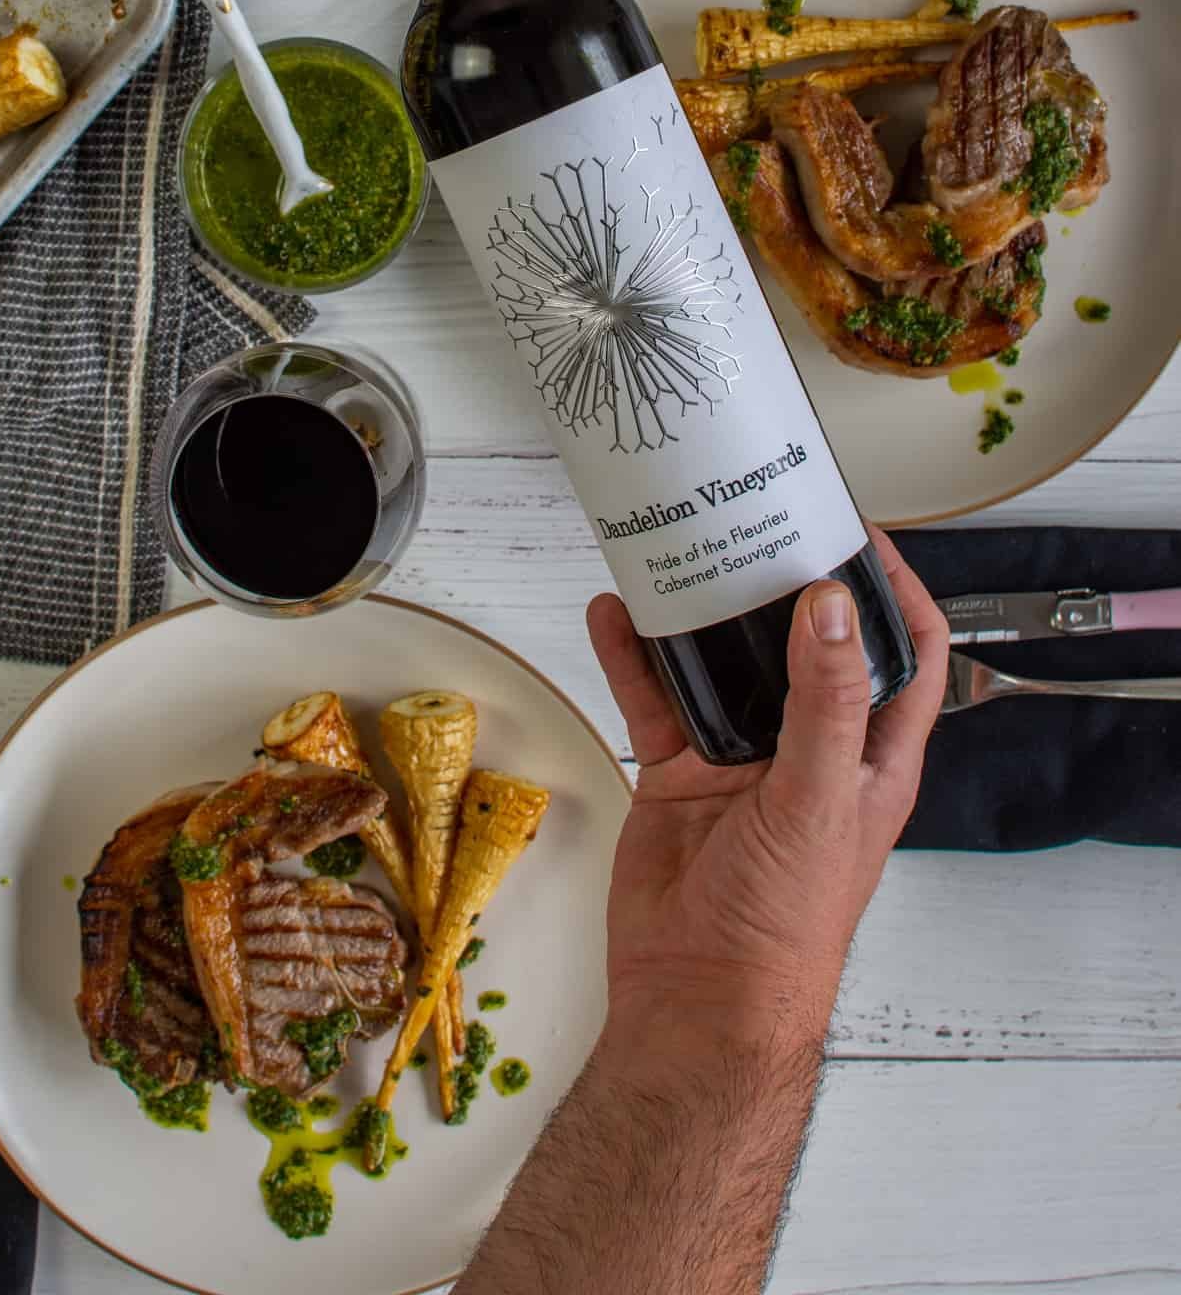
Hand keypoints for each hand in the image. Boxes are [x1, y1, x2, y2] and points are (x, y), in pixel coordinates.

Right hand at [588, 530, 948, 1061]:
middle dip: (786, 583)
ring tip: (686, 552)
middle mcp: (810, 747)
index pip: (907, 652)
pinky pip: (657, 696)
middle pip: (807, 642)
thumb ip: (825, 702)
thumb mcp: (821, 800)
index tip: (856, 532)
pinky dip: (635, 654)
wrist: (698, 999)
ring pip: (725, 660)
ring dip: (705, 611)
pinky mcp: (682, 770)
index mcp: (871, 754)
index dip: (893, 590)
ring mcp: (743, 756)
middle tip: (759, 523)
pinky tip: (617, 615)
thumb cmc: (786, 926)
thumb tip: (830, 609)